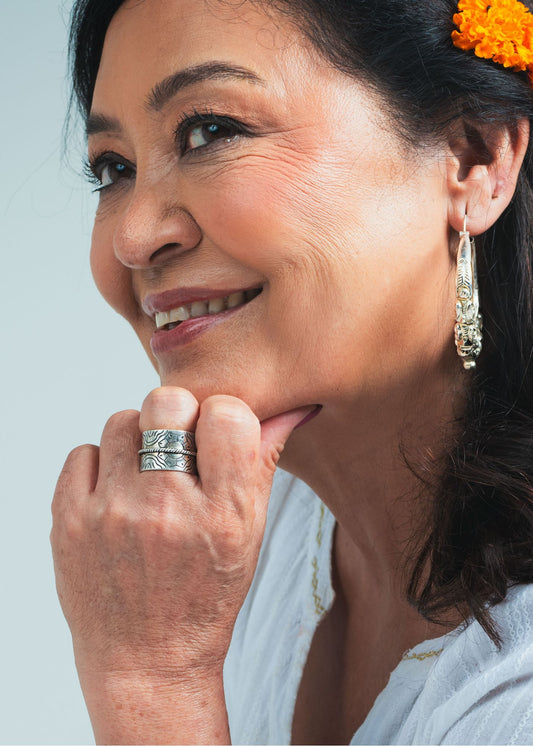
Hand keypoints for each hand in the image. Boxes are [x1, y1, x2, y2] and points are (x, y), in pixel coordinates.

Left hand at [51, 387, 309, 742]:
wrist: (146, 661)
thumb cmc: (206, 596)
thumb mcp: (250, 535)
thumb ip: (262, 463)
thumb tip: (289, 408)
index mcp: (223, 515)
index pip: (226, 414)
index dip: (222, 414)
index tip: (216, 434)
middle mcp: (167, 511)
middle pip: (166, 401)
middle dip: (176, 415)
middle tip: (177, 446)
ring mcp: (111, 515)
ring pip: (121, 420)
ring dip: (137, 440)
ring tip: (146, 477)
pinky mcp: (69, 523)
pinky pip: (82, 452)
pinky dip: (100, 466)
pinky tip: (116, 496)